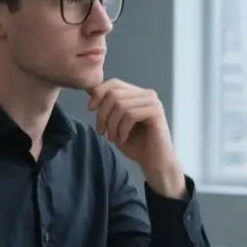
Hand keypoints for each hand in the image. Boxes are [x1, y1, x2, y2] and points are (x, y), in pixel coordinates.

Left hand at [87, 80, 185, 195]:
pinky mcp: (156, 112)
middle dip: (102, 114)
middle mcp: (146, 94)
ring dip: (112, 125)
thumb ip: (107, 106)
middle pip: (114, 94)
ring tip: (112, 138)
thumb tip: (91, 89)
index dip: (98, 93)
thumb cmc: (135, 144)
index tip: (90, 108)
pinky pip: (130, 115)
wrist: (155, 163)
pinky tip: (123, 139)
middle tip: (101, 132)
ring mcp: (152, 102)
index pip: (114, 83)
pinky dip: (122, 129)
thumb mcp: (115, 123)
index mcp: (137, 94)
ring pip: (120, 105)